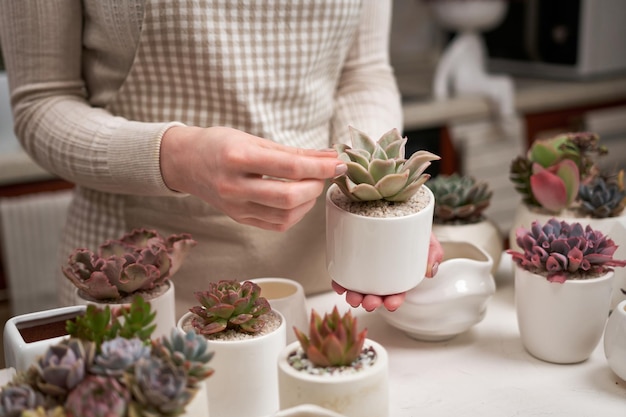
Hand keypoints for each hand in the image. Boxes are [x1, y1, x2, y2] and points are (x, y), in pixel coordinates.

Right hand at [160, 126, 345, 230]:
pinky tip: (299, 200)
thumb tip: (330, 156)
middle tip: (324, 174)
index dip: (320, 166)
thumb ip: (294, 151)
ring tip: (312, 185)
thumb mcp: (254, 139)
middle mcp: (234, 186)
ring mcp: (236, 207)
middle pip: (288, 197)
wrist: (185, 163)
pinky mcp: (239, 219)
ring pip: (285, 215)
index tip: (338, 163)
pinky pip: (276, 224)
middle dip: (316, 186)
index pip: (289, 167)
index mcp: (237, 158)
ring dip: (308, 202)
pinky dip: (296, 214)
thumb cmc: (220, 144)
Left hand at [332, 232, 443, 311]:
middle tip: (370, 302)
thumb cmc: (410, 223)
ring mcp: (364, 264)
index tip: (391, 304)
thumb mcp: (425, 235)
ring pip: (357, 286)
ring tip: (354, 297)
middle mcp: (380, 271)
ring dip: (354, 296)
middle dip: (371, 302)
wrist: (392, 202)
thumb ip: (432, 251)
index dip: (394, 300)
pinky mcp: (349, 254)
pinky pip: (342, 271)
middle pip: (375, 292)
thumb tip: (430, 271)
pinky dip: (339, 282)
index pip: (396, 291)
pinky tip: (339, 285)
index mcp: (399, 271)